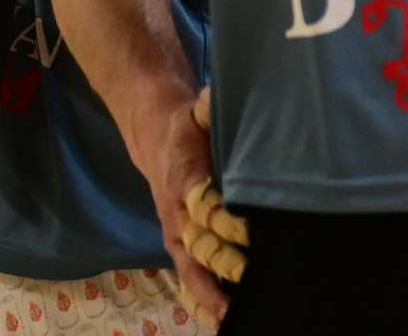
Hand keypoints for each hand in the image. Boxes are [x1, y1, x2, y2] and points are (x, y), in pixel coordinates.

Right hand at [138, 86, 245, 325]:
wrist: (157, 142)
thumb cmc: (189, 128)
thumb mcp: (198, 111)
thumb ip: (209, 107)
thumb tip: (219, 94)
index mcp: (185, 178)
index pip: (202, 202)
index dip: (222, 217)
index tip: (246, 229)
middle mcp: (179, 213)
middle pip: (199, 243)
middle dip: (224, 260)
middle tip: (250, 276)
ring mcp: (179, 235)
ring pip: (192, 270)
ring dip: (212, 293)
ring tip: (231, 317)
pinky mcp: (182, 247)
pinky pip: (190, 279)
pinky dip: (203, 301)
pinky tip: (222, 321)